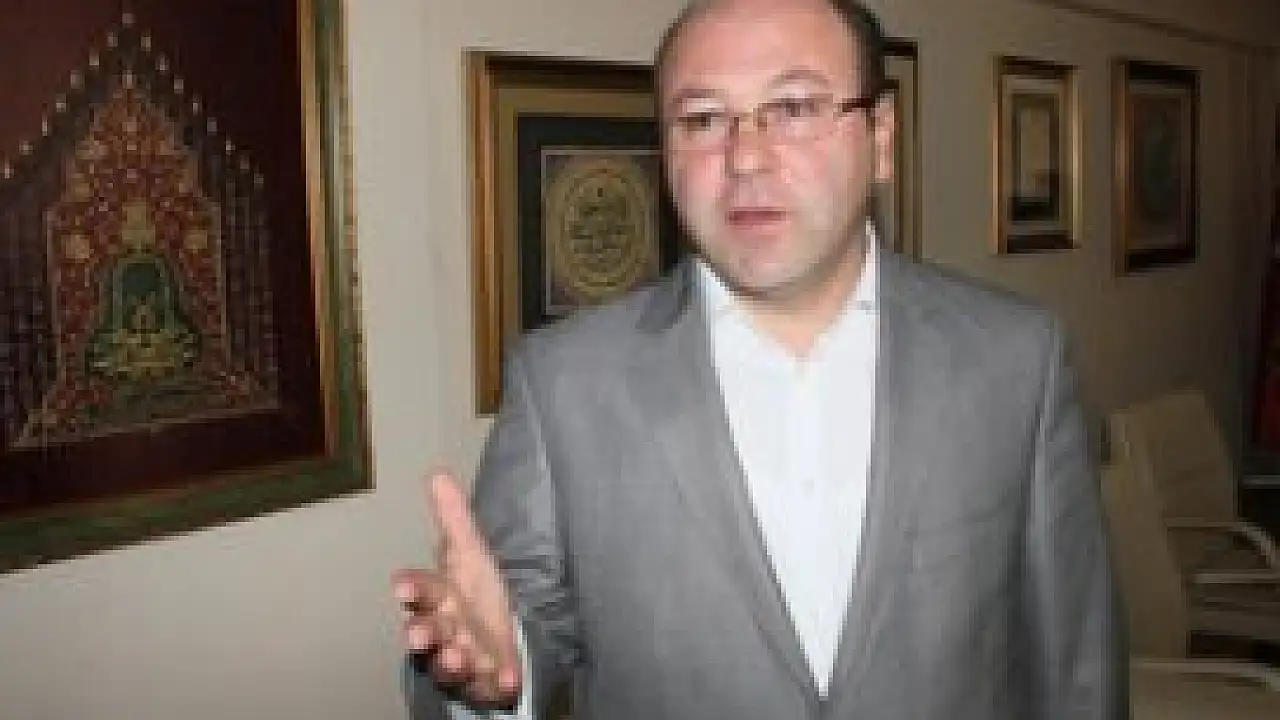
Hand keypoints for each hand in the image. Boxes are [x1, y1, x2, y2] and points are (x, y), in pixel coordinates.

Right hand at [393, 471, 521, 706]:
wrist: (498, 632)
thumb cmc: (474, 590)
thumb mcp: (470, 550)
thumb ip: (454, 518)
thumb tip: (437, 473)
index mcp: (438, 596)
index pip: (420, 589)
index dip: (410, 587)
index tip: (402, 585)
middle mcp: (444, 629)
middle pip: (426, 632)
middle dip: (421, 634)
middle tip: (419, 636)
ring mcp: (464, 657)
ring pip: (451, 663)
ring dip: (452, 660)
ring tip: (457, 656)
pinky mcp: (486, 680)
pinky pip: (489, 685)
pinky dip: (497, 683)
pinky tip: (507, 679)